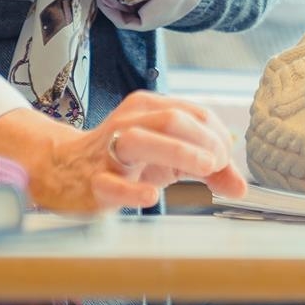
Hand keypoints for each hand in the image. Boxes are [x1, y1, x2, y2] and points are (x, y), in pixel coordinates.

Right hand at [0, 91, 246, 212]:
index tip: (225, 159)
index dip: (216, 135)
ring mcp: (109, 151)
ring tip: (204, 167)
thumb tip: (241, 186)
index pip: (193, 113)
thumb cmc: (125, 160)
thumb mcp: (168, 157)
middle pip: (172, 119)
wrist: (63, 170)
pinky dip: (133, 190)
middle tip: (217, 164)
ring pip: (142, 140)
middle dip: (204, 140)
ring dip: (180, 152)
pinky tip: (151, 196)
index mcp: (148, 108)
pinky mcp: (94, 182)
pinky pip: (112, 184)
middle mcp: (128, 122)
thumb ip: (207, 169)